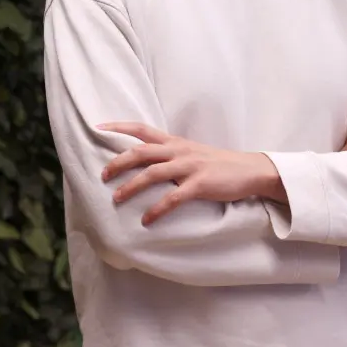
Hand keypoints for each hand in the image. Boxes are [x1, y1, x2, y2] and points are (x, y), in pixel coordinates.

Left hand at [98, 123, 279, 224]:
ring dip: (131, 187)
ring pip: (152, 173)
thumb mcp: (191, 152)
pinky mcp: (200, 184)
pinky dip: (157, 209)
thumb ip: (169, 153)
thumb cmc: (217, 164)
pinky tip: (146, 220)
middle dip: (118, 162)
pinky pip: (173, 198)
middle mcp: (179, 150)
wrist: (249, 170)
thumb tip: (144, 162)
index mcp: (175, 141)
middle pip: (140, 151)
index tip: (98, 127)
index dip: (118, 126)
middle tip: (103, 176)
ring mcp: (189, 166)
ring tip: (116, 199)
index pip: (141, 129)